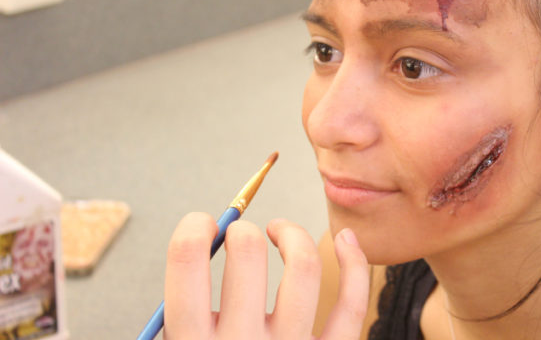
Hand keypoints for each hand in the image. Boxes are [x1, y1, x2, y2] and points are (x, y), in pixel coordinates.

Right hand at [163, 213, 368, 338]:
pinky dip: (354, 263)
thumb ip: (183, 320)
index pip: (187, 261)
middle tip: (240, 236)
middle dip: (242, 231)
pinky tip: (344, 239)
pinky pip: (352, 303)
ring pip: (303, 269)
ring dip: (291, 235)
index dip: (194, 228)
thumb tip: (204, 247)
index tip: (203, 224)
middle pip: (246, 256)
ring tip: (279, 232)